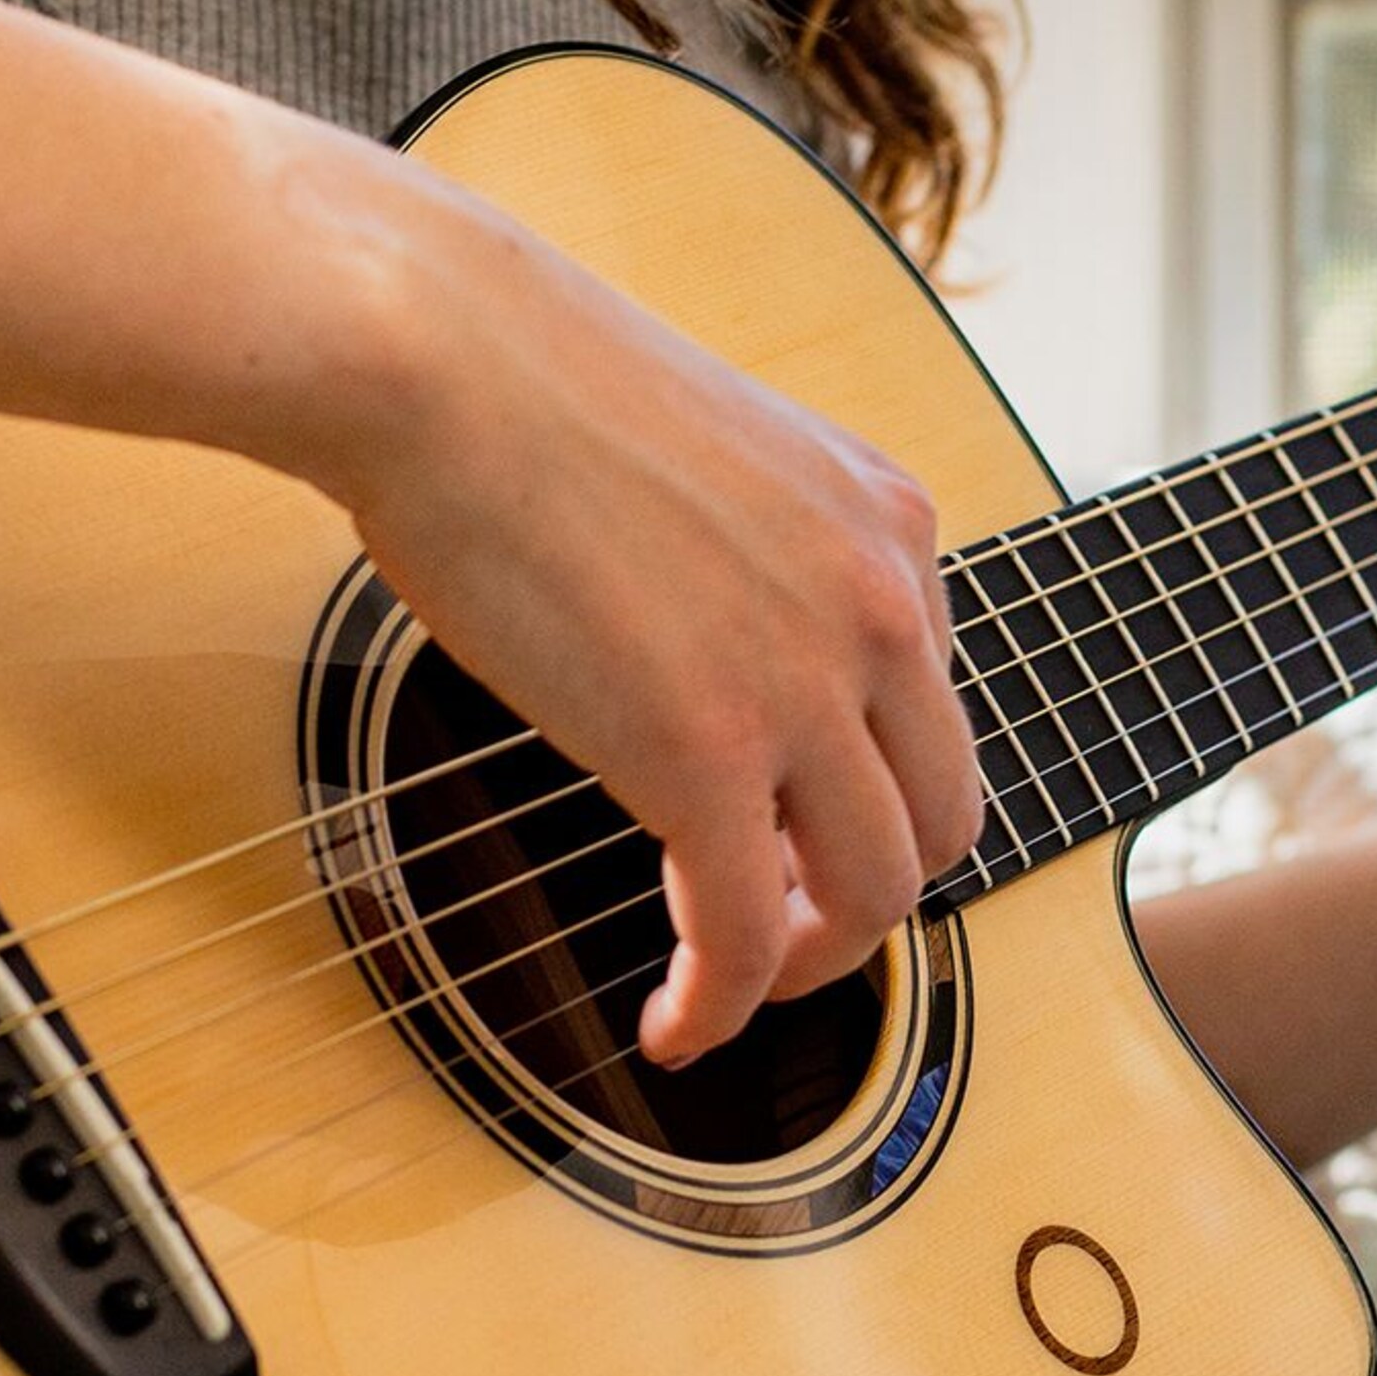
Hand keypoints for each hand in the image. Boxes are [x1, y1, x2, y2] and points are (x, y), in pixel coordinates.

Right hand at [308, 179, 982, 1068]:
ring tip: (728, 984)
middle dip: (864, 893)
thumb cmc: (517, 383)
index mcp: (889, 521)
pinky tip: (674, 1025)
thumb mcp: (709, 459)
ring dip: (810, 962)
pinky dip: (723, 1003)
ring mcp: (808, 681)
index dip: (865, 789)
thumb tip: (713, 645)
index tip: (787, 829)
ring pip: (880, 890)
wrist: (432, 350)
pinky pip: (748, 931)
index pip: (931, 703)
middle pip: (944, 813)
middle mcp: (883, 601)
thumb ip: (754, 556)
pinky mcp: (708, 753)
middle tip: (773, 924)